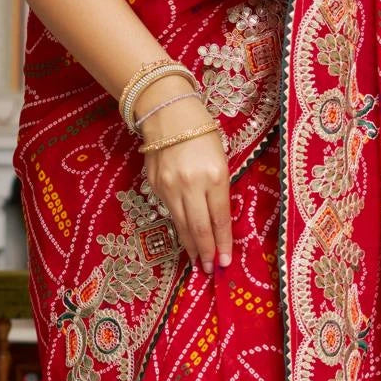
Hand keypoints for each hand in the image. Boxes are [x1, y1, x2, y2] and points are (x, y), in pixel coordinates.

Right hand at [135, 77, 231, 274]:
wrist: (167, 111)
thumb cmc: (202, 131)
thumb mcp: (220, 158)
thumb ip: (219, 188)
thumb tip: (217, 219)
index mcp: (214, 175)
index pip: (220, 218)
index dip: (223, 242)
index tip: (226, 261)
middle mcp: (191, 184)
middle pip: (199, 227)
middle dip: (206, 251)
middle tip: (211, 269)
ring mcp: (169, 186)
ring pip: (181, 224)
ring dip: (190, 245)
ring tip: (197, 261)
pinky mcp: (154, 185)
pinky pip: (169, 211)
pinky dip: (178, 226)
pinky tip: (183, 235)